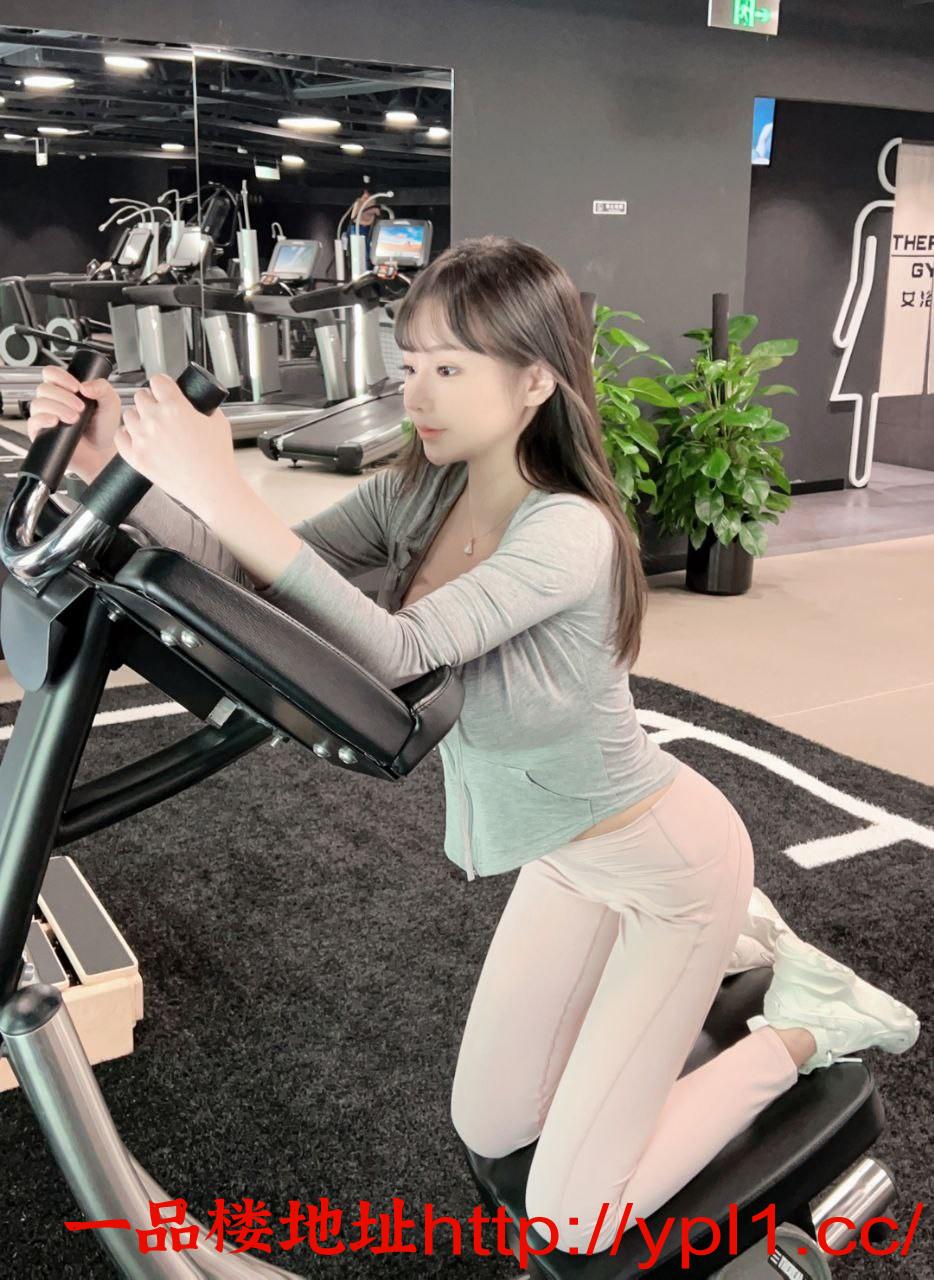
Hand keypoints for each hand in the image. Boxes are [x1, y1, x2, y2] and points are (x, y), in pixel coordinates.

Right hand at [26, 365, 120, 482]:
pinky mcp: (41, 432)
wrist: (102, 452)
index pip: (51, 373)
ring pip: (38, 403)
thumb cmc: (103, 428)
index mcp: (65, 389)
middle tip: (81, 408)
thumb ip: (103, 388)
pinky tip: (56, 422)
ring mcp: (45, 416)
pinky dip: (44, 419)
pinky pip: (33, 421)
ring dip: (57, 408)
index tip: (77, 387)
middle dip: (64, 396)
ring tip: (75, 418)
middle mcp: (52, 400)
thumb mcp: (110, 404)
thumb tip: (85, 385)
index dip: (60, 376)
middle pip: (44, 388)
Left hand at [115, 373, 239, 520]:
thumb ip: (204, 407)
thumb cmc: (217, 460)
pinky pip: (120, 436)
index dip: (163, 384)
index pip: (157, 380)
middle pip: (140, 395)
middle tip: (160, 410)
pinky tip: (139, 438)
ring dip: (139, 417)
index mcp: (175, 407)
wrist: (212, 488)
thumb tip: (196, 402)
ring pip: (129, 414)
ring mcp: (143, 439)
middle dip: (151, 400)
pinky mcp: (136, 457)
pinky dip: (127, 435)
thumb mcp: (218, 422)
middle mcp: (155, 420)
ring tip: (151, 427)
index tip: (165, 390)